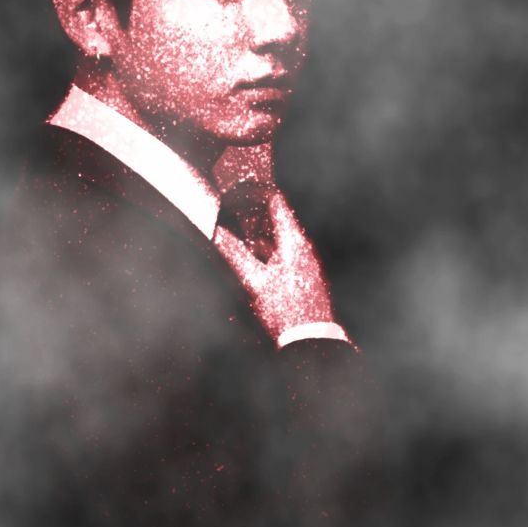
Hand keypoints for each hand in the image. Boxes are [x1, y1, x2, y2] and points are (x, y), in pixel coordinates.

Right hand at [214, 192, 334, 342]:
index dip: (260, 192)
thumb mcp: (254, 280)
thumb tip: (216, 233)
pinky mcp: (302, 278)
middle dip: (255, 215)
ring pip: (279, 240)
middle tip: (234, 208)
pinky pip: (282, 256)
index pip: (278, 203)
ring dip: (260, 235)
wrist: (311, 340)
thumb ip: (234, 253)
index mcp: (294, 242)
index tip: (243, 186)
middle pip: (277, 222)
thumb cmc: (286, 311)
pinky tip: (254, 261)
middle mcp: (303, 248)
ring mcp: (304, 263)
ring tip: (239, 233)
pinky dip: (267, 252)